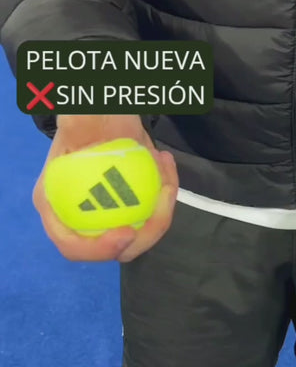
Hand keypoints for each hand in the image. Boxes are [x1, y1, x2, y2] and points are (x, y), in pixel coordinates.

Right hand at [33, 115, 178, 261]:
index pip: (74, 247)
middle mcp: (85, 220)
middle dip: (149, 229)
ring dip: (163, 205)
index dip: (100, 250)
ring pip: (145, 233)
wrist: (106, 116)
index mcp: (58, 208)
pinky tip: (165, 160)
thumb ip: (76, 124)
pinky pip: (156, 215)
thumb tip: (79, 125)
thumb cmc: (86, 119)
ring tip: (163, 163)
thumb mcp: (78, 118)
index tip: (127, 232)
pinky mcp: (135, 214)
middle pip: (120, 247)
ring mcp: (113, 220)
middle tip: (164, 193)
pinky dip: (166, 192)